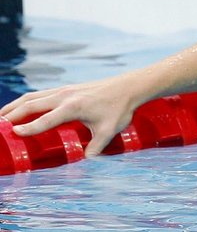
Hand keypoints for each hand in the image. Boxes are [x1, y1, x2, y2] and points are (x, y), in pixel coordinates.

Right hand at [0, 74, 137, 157]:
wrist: (130, 86)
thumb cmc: (120, 108)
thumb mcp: (109, 131)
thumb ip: (95, 148)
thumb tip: (86, 164)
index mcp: (73, 106)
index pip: (43, 120)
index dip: (27, 128)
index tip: (12, 135)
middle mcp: (64, 95)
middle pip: (30, 104)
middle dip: (11, 115)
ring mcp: (65, 90)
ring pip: (33, 96)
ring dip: (15, 106)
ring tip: (1, 117)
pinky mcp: (67, 88)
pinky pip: (41, 93)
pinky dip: (27, 100)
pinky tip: (22, 108)